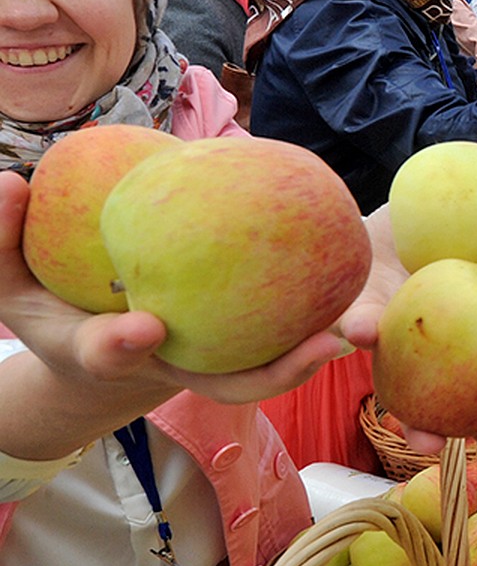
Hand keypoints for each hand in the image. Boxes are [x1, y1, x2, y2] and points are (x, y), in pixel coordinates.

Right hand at [0, 171, 348, 457]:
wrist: (93, 342)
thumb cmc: (55, 305)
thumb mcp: (11, 282)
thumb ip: (2, 238)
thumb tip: (8, 182)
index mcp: (103, 355)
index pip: (107, 354)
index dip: (120, 346)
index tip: (140, 329)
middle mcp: (167, 366)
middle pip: (221, 383)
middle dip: (272, 373)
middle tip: (324, 345)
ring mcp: (205, 364)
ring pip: (261, 373)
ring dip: (310, 358)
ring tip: (353, 330)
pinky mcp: (233, 350)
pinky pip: (274, 338)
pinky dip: (309, 323)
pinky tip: (346, 282)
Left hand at [359, 134, 476, 459]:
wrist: (352, 240)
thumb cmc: (405, 227)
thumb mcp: (434, 202)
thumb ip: (469, 176)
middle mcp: (461, 334)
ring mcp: (423, 352)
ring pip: (440, 405)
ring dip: (440, 431)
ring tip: (429, 446)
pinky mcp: (381, 351)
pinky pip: (390, 375)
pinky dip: (391, 390)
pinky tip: (381, 391)